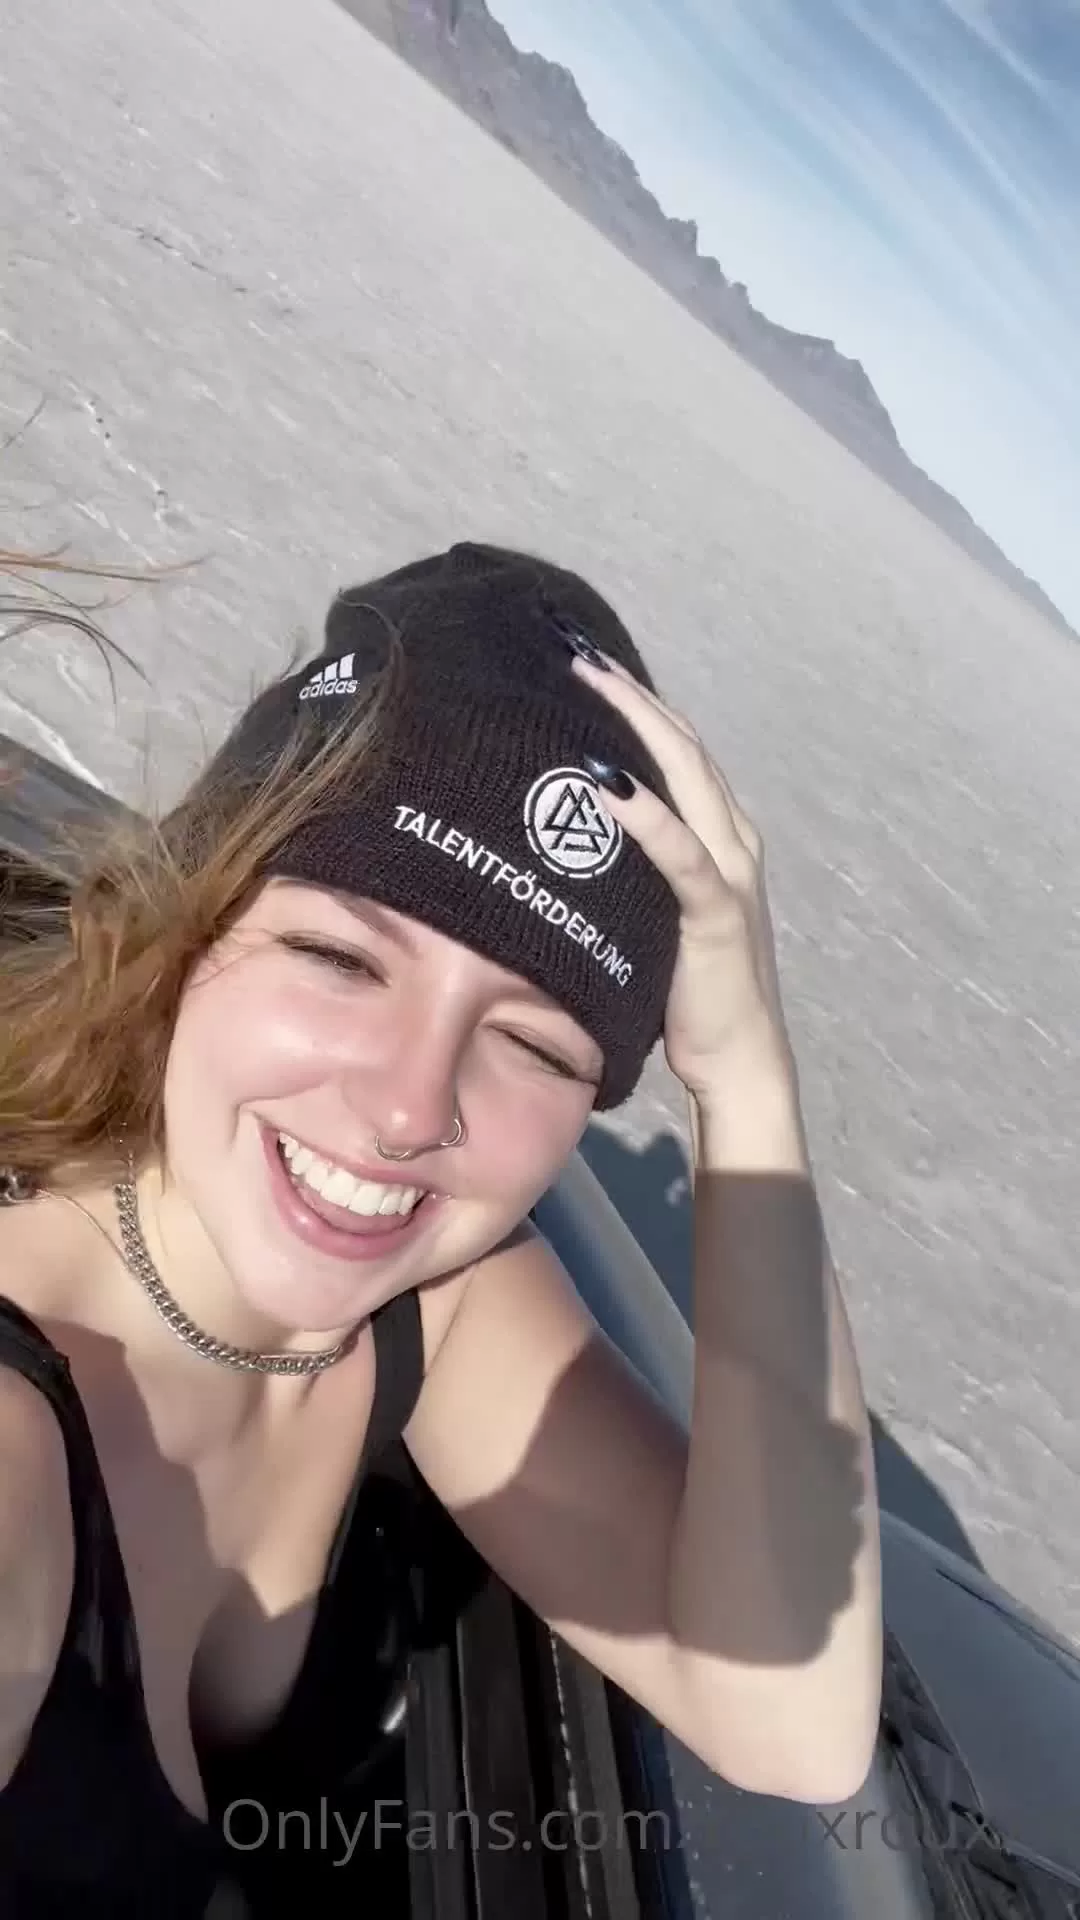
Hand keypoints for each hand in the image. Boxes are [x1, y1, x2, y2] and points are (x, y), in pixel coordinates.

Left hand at [572, 650, 793, 1102]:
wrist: (738, 1057)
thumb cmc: (687, 991)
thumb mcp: (651, 912)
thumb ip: (627, 868)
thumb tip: (563, 837)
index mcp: (718, 835)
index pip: (675, 751)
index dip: (634, 702)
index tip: (584, 662)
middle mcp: (731, 839)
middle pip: (679, 745)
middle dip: (627, 693)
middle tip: (574, 648)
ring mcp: (729, 870)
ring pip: (684, 777)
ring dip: (635, 727)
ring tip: (589, 683)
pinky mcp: (716, 911)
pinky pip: (679, 852)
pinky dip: (644, 815)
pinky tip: (605, 786)